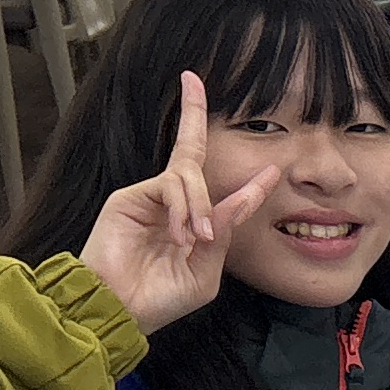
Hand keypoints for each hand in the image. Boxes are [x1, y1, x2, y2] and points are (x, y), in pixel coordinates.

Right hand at [83, 72, 277, 332]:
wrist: (117, 310)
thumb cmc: (159, 300)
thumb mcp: (204, 272)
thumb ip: (223, 234)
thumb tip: (243, 199)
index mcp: (193, 225)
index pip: (223, 195)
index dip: (249, 184)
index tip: (272, 170)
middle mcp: (172, 205)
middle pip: (189, 150)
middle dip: (191, 111)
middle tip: (191, 79)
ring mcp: (150, 198)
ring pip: (188, 176)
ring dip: (199, 206)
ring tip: (194, 239)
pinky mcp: (129, 197)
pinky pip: (170, 186)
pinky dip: (182, 208)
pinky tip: (179, 235)